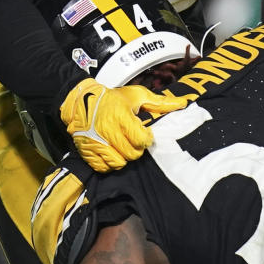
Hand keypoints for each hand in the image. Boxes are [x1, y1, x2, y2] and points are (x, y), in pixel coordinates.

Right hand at [60, 78, 189, 171]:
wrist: (80, 101)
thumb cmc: (112, 98)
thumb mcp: (137, 96)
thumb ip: (160, 102)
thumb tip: (183, 103)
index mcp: (121, 117)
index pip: (141, 140)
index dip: (146, 139)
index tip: (144, 135)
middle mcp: (108, 131)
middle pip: (132, 154)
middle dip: (137, 149)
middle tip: (134, 141)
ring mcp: (96, 142)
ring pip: (118, 163)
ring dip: (124, 158)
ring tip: (123, 147)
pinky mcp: (87, 151)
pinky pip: (103, 167)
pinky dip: (110, 164)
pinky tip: (112, 153)